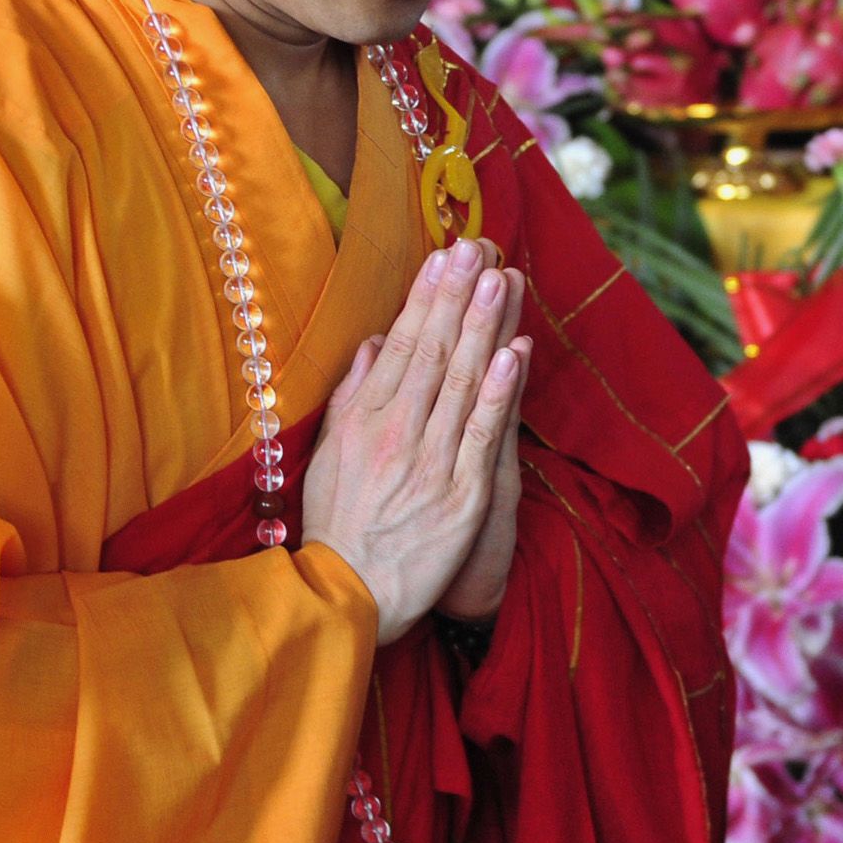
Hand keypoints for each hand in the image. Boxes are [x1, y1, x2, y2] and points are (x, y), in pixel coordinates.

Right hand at [303, 240, 532, 645]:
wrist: (349, 596)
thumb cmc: (338, 525)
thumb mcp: (327, 455)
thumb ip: (352, 396)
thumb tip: (375, 343)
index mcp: (362, 420)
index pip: (401, 344)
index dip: (426, 297)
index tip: (444, 256)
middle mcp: (396, 433)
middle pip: (435, 352)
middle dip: (459, 295)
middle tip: (479, 246)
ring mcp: (431, 463)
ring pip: (464, 383)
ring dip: (484, 327)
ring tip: (501, 279)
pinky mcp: (462, 496)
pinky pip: (483, 434)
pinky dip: (501, 392)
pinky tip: (515, 352)